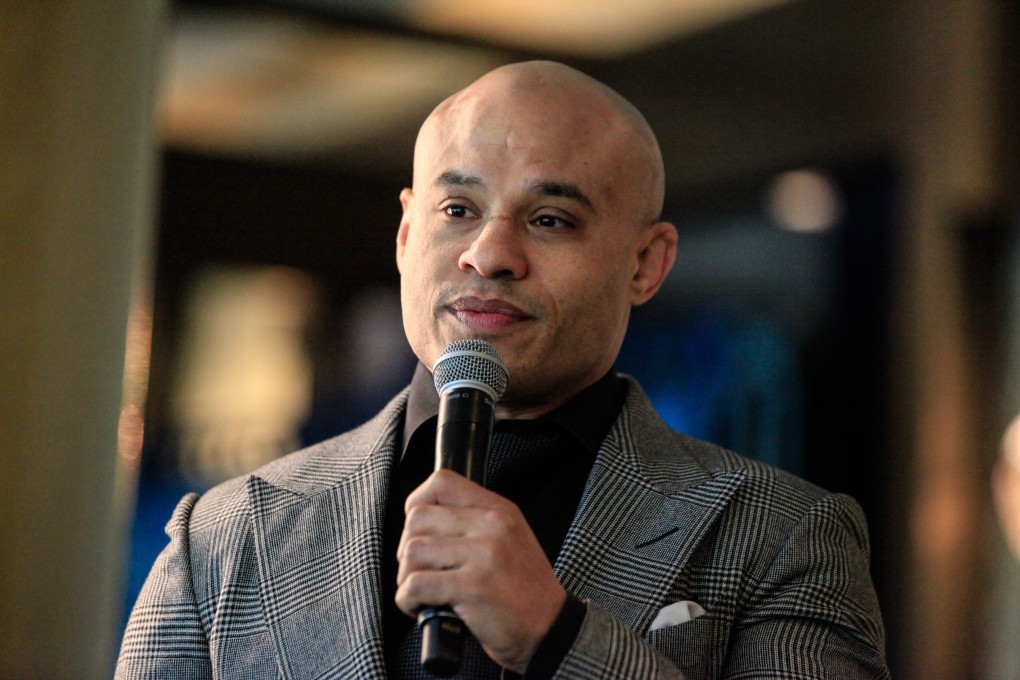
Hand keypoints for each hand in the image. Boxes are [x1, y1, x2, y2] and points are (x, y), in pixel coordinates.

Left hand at [395, 469, 566, 673]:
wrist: (549, 629)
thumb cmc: (523, 590)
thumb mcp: (509, 539)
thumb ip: (474, 522)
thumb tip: (421, 520)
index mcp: (499, 510)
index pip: (442, 483)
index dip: (416, 504)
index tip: (417, 531)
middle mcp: (492, 525)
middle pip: (418, 519)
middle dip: (406, 549)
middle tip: (419, 571)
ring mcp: (483, 555)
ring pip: (413, 551)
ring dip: (406, 577)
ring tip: (421, 593)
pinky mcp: (472, 587)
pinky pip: (415, 585)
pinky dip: (406, 600)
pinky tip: (420, 608)